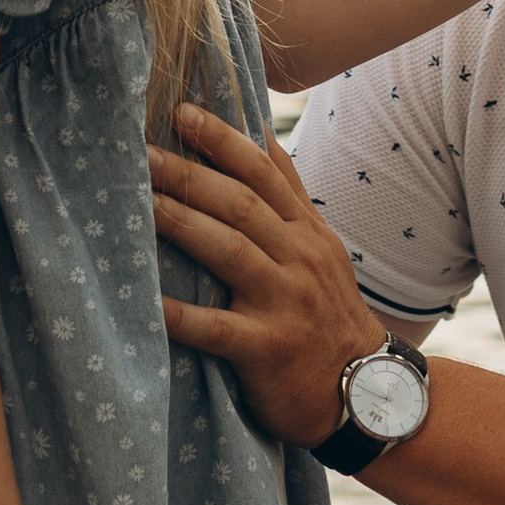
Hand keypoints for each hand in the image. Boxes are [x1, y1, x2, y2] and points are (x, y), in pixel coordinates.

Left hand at [150, 105, 387, 445]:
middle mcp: (298, 258)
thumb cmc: (329, 315)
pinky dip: (181, 314)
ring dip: (182, 221)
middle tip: (144, 151)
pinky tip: (148, 301)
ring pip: (229, 250)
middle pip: (240, 204)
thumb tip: (260, 137)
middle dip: (190, 173)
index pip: (263, 171)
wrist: (364, 392)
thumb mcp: (322, 248)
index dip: (223, 140)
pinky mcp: (268, 348)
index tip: (183, 112)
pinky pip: (217, 328)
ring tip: (140, 201)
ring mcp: (285, 302)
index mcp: (307, 231)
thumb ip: (290, 197)